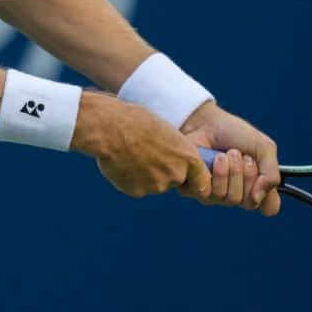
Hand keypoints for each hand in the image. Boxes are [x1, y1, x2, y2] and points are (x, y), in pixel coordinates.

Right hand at [73, 93, 212, 198]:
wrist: (109, 128)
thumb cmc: (136, 121)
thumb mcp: (165, 130)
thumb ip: (173, 151)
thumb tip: (171, 159)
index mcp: (188, 158)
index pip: (202, 182)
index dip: (194, 179)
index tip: (187, 177)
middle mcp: (175, 175)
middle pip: (174, 180)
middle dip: (164, 172)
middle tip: (149, 155)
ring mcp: (156, 186)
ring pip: (154, 184)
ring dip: (145, 175)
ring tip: (131, 154)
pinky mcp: (137, 191)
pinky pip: (137, 187)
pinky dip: (130, 178)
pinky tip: (121, 162)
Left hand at [178, 101, 281, 216]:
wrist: (206, 123)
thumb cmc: (235, 134)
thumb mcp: (263, 148)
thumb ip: (271, 173)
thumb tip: (258, 198)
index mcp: (256, 186)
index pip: (269, 207)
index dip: (267, 193)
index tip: (262, 176)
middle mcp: (238, 195)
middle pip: (249, 202)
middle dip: (247, 174)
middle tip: (239, 154)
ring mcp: (217, 195)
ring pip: (230, 199)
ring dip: (230, 172)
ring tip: (224, 154)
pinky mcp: (196, 190)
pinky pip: (210, 195)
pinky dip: (215, 173)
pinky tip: (213, 159)